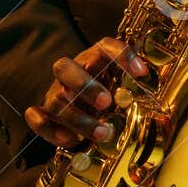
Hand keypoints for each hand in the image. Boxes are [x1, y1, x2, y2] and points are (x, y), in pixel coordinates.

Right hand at [24, 37, 148, 147]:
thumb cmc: (104, 92)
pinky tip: (66, 139)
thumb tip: (151, 77)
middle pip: (65, 67)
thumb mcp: (119, 84)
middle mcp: (71, 72)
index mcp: (93, 59)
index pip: (105, 46)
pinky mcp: (44, 113)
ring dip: (79, 118)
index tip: (141, 72)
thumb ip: (131, 80)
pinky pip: (36, 117)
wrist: (79, 107)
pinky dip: (48, 127)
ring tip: (104, 133)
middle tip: (106, 103)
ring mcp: (55, 92)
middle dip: (85, 85)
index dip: (122, 55)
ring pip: (57, 100)